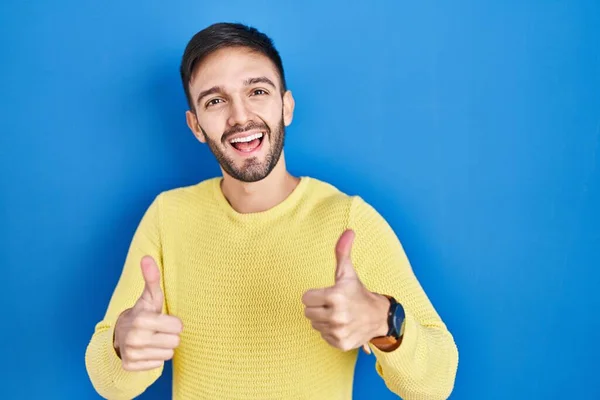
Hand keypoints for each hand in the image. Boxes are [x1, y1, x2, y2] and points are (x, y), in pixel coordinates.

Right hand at [113, 256, 182, 370]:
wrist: (121, 334)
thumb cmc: (143, 312)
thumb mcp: (150, 296)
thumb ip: (152, 277)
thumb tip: (146, 257)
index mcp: (141, 320)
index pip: (178, 327)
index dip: (174, 323)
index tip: (163, 319)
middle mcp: (134, 338)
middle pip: (175, 342)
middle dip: (169, 336)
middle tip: (158, 330)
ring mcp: (131, 354)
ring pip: (168, 355)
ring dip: (163, 347)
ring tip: (153, 339)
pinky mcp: (130, 366)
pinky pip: (157, 365)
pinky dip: (154, 358)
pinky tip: (146, 350)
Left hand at [302, 230, 388, 353]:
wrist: (378, 317)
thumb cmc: (358, 292)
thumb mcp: (348, 272)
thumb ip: (342, 251)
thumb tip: (348, 231)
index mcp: (335, 296)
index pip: (305, 298)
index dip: (315, 295)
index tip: (327, 294)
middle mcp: (337, 316)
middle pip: (307, 312)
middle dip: (317, 307)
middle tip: (332, 304)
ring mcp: (339, 331)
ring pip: (314, 324)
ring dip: (323, 320)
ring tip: (338, 314)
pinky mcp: (341, 344)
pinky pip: (323, 336)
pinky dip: (330, 332)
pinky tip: (341, 325)